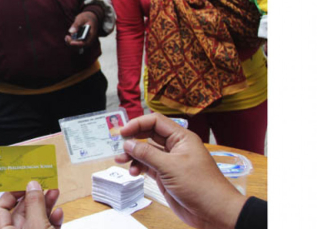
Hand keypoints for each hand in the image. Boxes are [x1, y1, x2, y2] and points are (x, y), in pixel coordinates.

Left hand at [0, 181, 62, 228]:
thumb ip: (34, 205)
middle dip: (34, 196)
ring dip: (46, 205)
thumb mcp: (37, 225)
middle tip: (43, 183)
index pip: (0, 207)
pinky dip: (52, 219)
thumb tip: (33, 186)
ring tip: (54, 192)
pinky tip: (58, 212)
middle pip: (21, 211)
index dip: (12, 193)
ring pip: (35, 218)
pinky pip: (45, 227)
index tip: (24, 183)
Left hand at [64, 11, 98, 48]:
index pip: (85, 43)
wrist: (90, 18)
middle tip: (67, 37)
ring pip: (76, 46)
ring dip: (70, 42)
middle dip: (72, 43)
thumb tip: (70, 31)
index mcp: (91, 35)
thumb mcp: (82, 18)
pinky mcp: (80, 40)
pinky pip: (75, 44)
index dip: (78, 44)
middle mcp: (89, 40)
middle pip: (80, 46)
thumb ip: (76, 24)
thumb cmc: (86, 17)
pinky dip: (70, 41)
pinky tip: (67, 37)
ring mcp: (84, 41)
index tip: (71, 42)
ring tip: (67, 37)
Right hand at [114, 113, 246, 228]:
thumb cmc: (200, 186)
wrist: (214, 212)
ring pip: (146, 152)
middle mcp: (175, 147)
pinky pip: (148, 166)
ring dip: (134, 155)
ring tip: (122, 161)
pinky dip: (139, 167)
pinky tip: (134, 173)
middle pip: (149, 135)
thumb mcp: (170, 167)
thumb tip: (128, 143)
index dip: (138, 124)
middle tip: (120, 145)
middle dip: (134, 139)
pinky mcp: (166, 175)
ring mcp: (170, 161)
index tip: (123, 132)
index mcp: (181, 138)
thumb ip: (147, 154)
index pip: (156, 122)